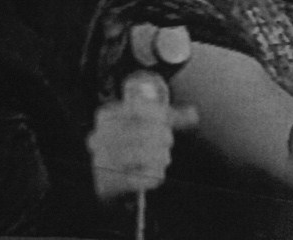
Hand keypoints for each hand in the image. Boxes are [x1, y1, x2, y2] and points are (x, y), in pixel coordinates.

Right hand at [87, 86, 197, 200]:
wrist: (104, 173)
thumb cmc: (127, 142)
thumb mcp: (140, 123)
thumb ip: (165, 117)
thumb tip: (194, 113)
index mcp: (106, 116)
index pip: (134, 108)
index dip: (156, 113)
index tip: (167, 120)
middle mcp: (99, 136)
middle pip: (138, 131)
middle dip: (161, 135)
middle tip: (168, 139)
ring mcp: (101, 160)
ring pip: (137, 154)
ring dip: (159, 155)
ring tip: (164, 156)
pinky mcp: (108, 183)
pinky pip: (135, 178)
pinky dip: (152, 174)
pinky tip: (158, 171)